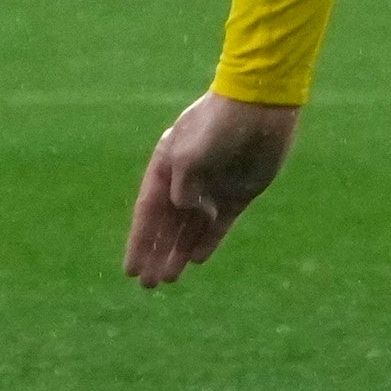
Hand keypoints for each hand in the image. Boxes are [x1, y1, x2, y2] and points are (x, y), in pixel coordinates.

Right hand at [124, 91, 299, 286]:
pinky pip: (220, 223)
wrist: (260, 105)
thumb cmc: (220, 123)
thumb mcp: (189, 152)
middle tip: (148, 285)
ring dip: (179, 252)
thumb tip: (183, 211)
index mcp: (168, 166)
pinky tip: (197, 260)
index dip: (139, 241)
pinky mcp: (240, 192)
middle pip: (167, 225)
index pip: (148, 210)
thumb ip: (181, 186)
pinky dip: (209, 241)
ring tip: (169, 279)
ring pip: (192, 228)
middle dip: (156, 253)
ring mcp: (214, 187)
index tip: (131, 270)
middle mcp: (189, 180)